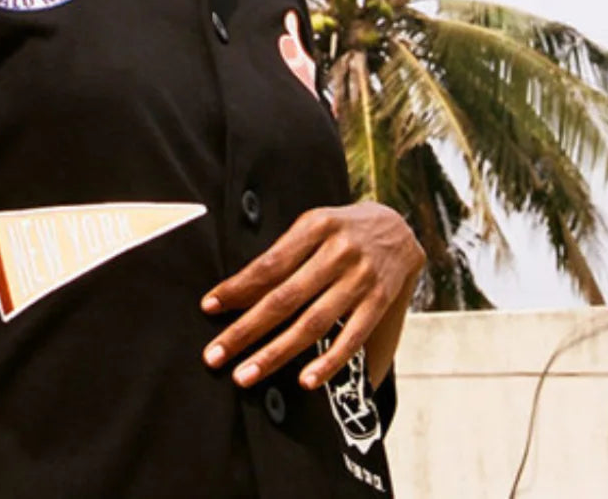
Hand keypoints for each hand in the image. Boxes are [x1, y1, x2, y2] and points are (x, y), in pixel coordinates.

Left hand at [201, 202, 424, 390]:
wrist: (398, 229)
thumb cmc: (341, 230)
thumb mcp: (312, 226)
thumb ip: (283, 254)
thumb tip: (239, 292)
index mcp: (316, 226)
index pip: (269, 264)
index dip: (238, 288)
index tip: (210, 307)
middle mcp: (338, 252)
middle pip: (285, 298)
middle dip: (246, 329)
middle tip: (215, 355)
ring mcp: (360, 279)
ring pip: (313, 323)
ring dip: (276, 353)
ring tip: (246, 374)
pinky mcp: (378, 303)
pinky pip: (351, 338)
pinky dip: (328, 362)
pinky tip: (305, 381)